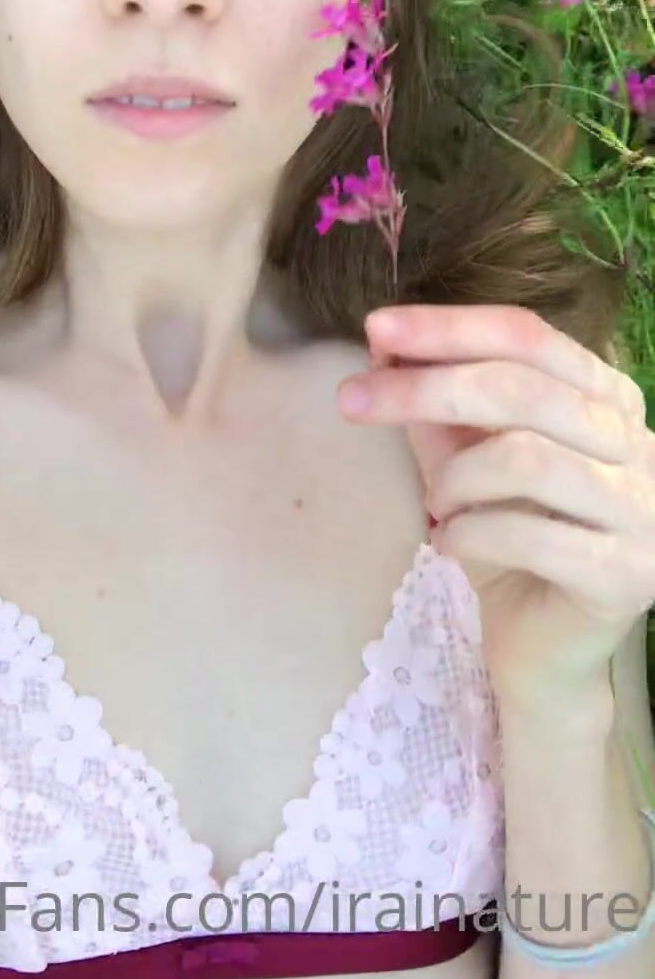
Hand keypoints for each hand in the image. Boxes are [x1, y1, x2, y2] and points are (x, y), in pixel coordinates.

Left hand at [336, 303, 654, 705]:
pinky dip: (469, 534)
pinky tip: (450, 545)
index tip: (375, 327)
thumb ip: (439, 406)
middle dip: (424, 388)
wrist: (544, 652)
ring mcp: (640, 509)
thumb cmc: (507, 543)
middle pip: (520, 388)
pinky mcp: (625, 573)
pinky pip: (528, 533)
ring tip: (435, 505)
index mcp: (605, 397)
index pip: (526, 336)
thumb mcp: (466, 461)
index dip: (448, 326)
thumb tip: (384, 344)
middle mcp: (637, 443)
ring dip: (454, 479)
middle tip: (352, 400)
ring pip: (525, 457)